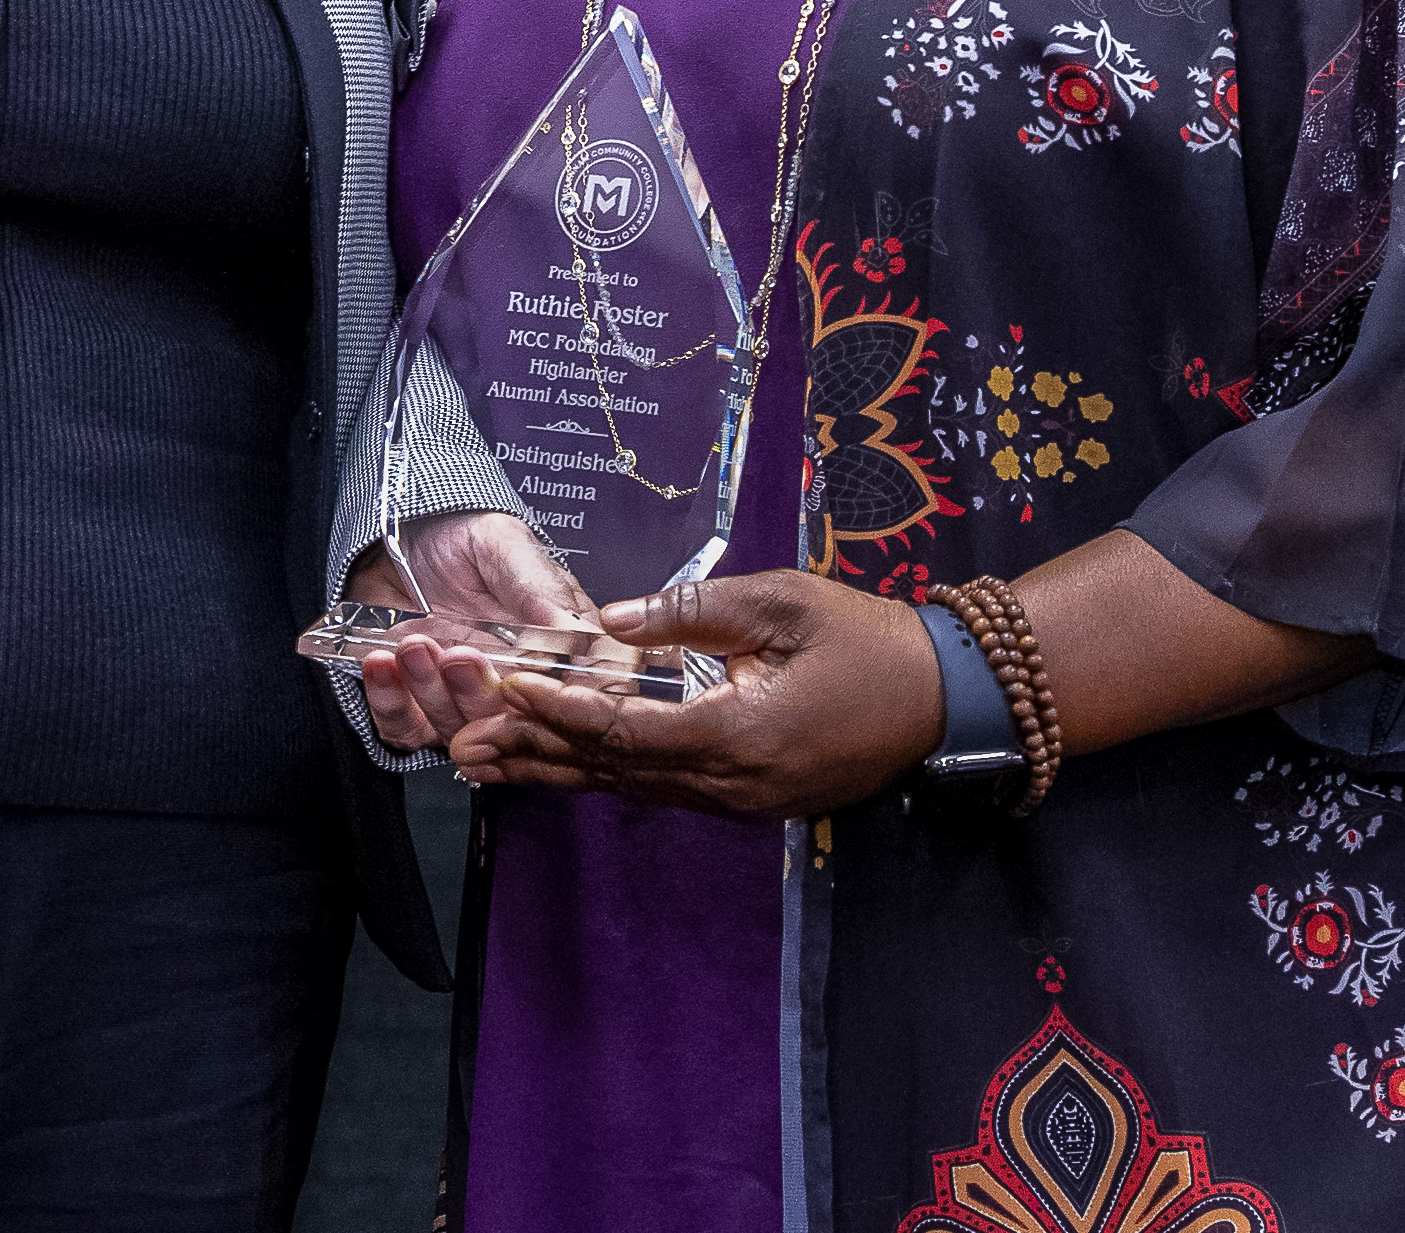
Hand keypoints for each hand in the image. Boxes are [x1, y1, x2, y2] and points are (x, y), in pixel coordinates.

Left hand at [344, 509, 597, 761]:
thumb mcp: (506, 546)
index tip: (523, 679)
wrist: (396, 531)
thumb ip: (540, 591)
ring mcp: (460, 699)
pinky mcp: (412, 706)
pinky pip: (402, 729)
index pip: (566, 698)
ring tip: (414, 644)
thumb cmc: (461, 535)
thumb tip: (574, 638)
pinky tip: (381, 661)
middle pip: (510, 726)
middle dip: (479, 696)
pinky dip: (390, 702)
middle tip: (458, 655)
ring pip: (458, 732)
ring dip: (432, 693)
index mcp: (551, 648)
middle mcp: (510, 682)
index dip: (549, 702)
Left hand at [449, 570, 943, 821]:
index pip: (621, 730)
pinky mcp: (747, 799)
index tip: (502, 686)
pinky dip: (605, 773)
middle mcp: (728, 784)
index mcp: (735, 735)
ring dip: (561, 770)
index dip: (556, 709)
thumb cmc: (865, 640)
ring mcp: (739, 801)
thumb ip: (691, 610)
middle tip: (463, 746)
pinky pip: (660, 789)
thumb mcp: (781, 604)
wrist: (941, 701)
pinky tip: (567, 762)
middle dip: (536, 754)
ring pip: (631, 788)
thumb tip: (609, 621)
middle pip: (612, 772)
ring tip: (491, 763)